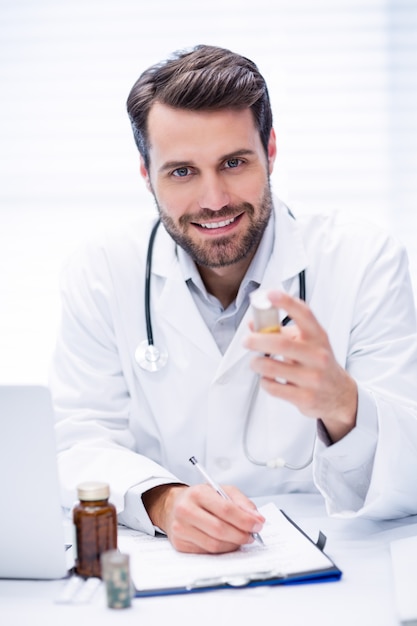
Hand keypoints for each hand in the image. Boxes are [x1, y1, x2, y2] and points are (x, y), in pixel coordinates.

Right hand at [142, 483, 264, 553]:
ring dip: (233, 545)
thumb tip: (257, 519)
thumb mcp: (221, 490)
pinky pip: (206, 552)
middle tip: (252, 535)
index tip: (258, 524)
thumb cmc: (200, 498)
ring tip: (241, 539)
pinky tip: (226, 542)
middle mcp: (186, 510)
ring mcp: (180, 528)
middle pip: (220, 529)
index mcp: (198, 493)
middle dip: (241, 535)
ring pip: (214, 544)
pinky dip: (221, 550)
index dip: (245, 519)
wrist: (173, 505)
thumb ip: (241, 502)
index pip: (226, 509)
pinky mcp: (179, 544)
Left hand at [244, 290, 357, 441]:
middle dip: (257, 340)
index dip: (286, 303)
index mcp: (318, 337)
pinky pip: (273, 387)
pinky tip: (268, 379)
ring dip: (257, 363)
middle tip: (246, 341)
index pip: (304, 314)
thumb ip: (283, 332)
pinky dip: (264, 381)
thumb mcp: (309, 343)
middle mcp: (318, 356)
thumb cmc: (319, 364)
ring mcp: (313, 378)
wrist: (340, 395)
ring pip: (272, 367)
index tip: (270, 295)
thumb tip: (253, 324)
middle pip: (281, 344)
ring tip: (255, 362)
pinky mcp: (305, 397)